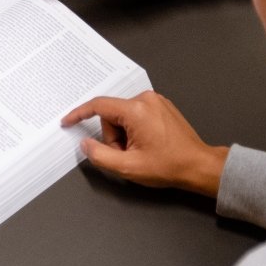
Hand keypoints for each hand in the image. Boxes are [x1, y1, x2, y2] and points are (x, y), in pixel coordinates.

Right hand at [62, 91, 227, 197]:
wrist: (197, 165)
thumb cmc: (167, 166)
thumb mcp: (128, 166)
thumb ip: (100, 155)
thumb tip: (86, 144)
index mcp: (136, 110)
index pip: (99, 106)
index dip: (79, 114)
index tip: (67, 121)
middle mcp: (146, 99)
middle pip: (112, 115)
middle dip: (114, 137)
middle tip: (127, 155)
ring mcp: (156, 101)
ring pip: (124, 116)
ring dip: (125, 135)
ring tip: (140, 152)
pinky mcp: (162, 106)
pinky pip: (137, 115)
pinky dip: (135, 130)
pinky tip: (148, 144)